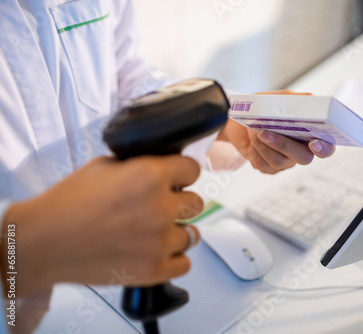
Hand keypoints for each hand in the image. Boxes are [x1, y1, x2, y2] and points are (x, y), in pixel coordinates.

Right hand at [1, 155, 202, 297]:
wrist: (43, 242)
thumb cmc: (67, 204)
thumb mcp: (103, 166)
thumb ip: (138, 165)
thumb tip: (159, 167)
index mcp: (150, 176)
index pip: (193, 170)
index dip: (183, 173)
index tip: (178, 179)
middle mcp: (161, 207)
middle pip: (196, 203)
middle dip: (179, 203)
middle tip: (159, 207)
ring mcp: (160, 241)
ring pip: (192, 234)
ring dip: (176, 232)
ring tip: (154, 232)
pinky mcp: (154, 269)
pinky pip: (185, 263)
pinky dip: (173, 258)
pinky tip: (155, 252)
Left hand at [217, 90, 334, 173]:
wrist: (240, 118)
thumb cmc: (265, 107)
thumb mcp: (282, 97)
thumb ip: (300, 100)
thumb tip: (311, 101)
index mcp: (311, 134)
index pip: (327, 147)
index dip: (325, 148)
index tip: (314, 143)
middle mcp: (302, 150)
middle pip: (304, 158)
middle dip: (283, 145)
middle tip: (264, 133)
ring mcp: (286, 162)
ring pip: (279, 162)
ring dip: (262, 145)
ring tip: (252, 130)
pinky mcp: (270, 168)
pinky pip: (264, 166)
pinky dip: (254, 151)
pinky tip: (250, 140)